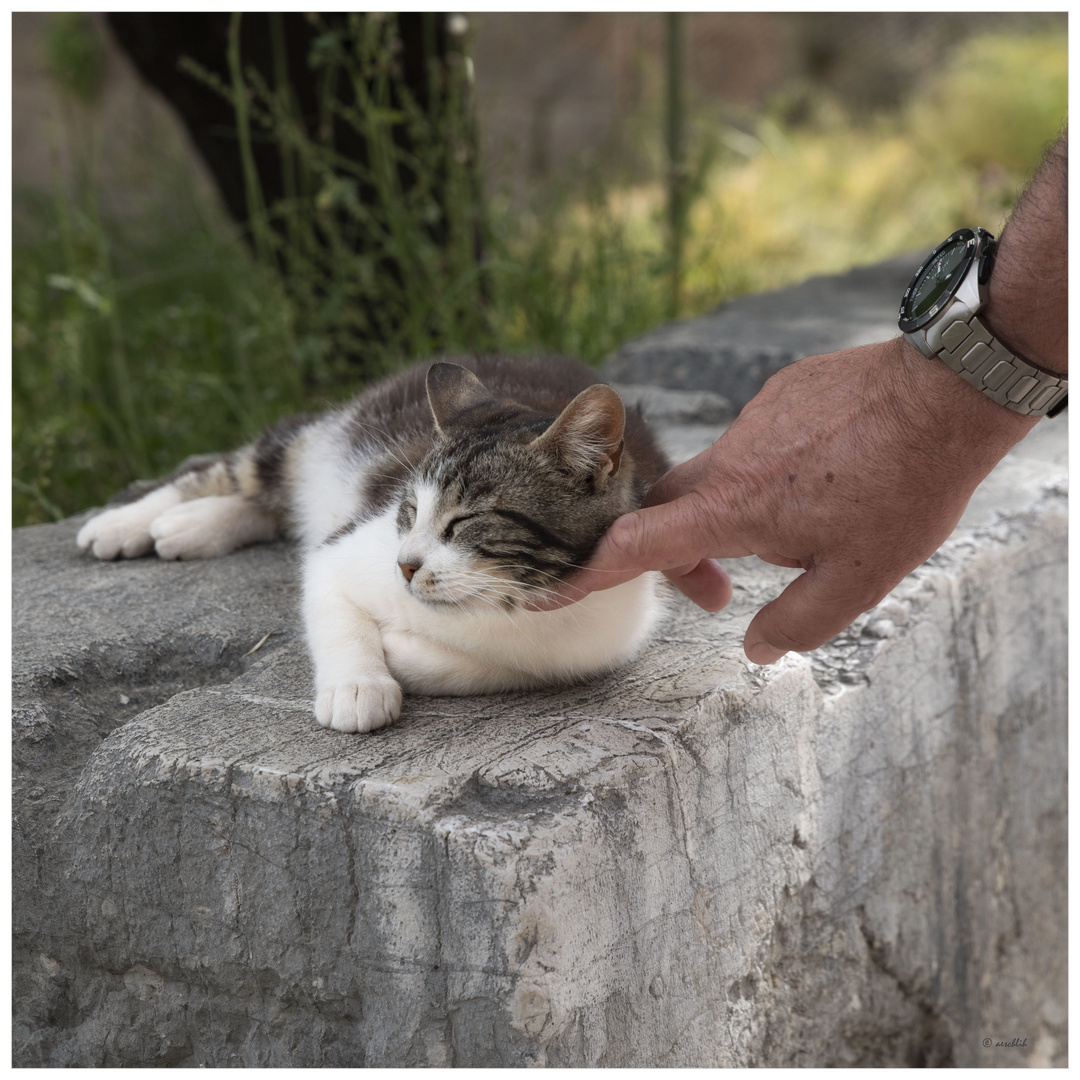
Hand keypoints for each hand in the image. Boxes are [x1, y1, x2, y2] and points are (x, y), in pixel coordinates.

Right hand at [533, 339, 1037, 663]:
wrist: (946, 391)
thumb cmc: (904, 487)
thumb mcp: (859, 580)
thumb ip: (798, 623)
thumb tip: (756, 646)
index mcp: (734, 508)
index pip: (637, 545)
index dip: (587, 574)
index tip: (548, 590)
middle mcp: (729, 459)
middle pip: (666, 509)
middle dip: (678, 558)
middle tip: (720, 596)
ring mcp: (753, 420)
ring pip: (715, 478)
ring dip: (732, 518)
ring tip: (801, 536)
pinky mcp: (781, 394)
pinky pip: (752, 445)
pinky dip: (765, 478)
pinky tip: (825, 482)